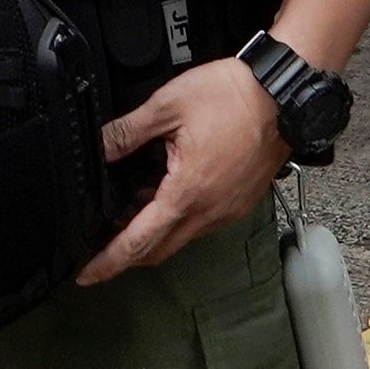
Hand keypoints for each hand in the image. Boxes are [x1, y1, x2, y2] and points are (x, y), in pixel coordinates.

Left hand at [73, 55, 292, 287]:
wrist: (283, 94)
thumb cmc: (233, 96)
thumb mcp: (168, 104)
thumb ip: (127, 130)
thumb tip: (99, 146)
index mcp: (187, 193)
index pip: (139, 241)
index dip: (109, 261)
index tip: (86, 275)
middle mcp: (209, 212)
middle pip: (159, 250)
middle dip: (126, 254)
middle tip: (98, 245)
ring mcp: (227, 211)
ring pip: (180, 238)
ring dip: (152, 234)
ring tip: (126, 211)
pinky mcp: (239, 203)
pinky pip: (200, 224)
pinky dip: (176, 219)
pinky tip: (163, 195)